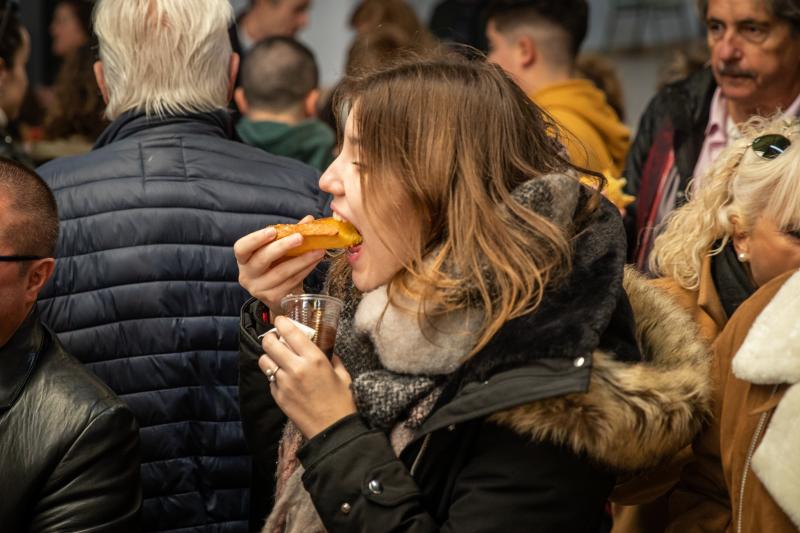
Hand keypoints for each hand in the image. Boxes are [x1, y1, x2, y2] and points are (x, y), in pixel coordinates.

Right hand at [234, 215, 324, 313]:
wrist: (278, 294)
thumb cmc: (276, 266)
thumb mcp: (277, 250)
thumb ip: (289, 234)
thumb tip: (309, 220)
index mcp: (244, 260)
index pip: (241, 248)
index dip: (256, 239)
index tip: (272, 231)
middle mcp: (247, 275)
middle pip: (262, 259)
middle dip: (282, 246)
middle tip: (300, 237)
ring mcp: (260, 289)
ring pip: (281, 272)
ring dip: (302, 259)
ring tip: (318, 250)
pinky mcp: (274, 298)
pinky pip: (292, 281)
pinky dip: (305, 270)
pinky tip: (315, 261)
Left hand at [259, 316, 355, 438]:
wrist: (333, 431)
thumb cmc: (343, 402)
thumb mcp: (342, 374)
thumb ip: (332, 358)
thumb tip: (326, 349)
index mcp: (314, 359)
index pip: (289, 332)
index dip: (282, 322)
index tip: (281, 320)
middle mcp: (296, 368)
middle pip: (269, 343)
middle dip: (270, 337)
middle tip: (276, 338)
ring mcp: (284, 384)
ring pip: (264, 360)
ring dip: (269, 356)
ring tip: (278, 358)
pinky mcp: (278, 397)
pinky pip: (269, 379)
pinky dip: (274, 375)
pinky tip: (284, 378)